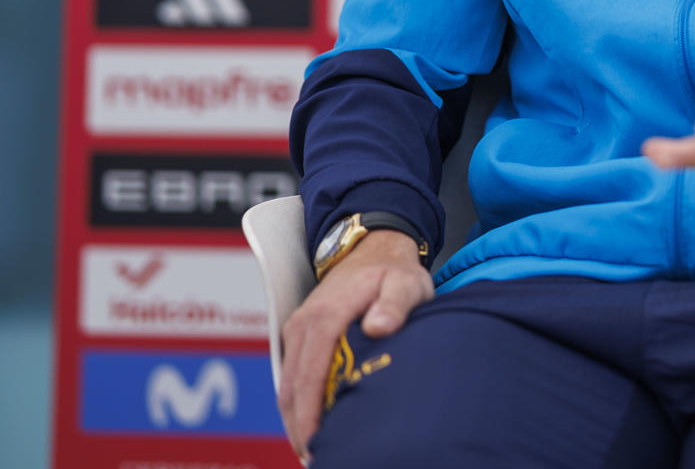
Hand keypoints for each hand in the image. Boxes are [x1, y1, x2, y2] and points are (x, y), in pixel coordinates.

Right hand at [278, 230, 430, 461]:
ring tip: (313, 450)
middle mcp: (305, 322)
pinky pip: (292, 373)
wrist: (373, 247)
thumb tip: (379, 327)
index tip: (316, 444)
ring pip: (288, 383)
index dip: (310, 413)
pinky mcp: (300, 332)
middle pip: (293, 386)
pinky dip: (296, 401)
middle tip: (317, 458)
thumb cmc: (394, 271)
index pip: (310, 373)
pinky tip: (311, 424)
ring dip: (295, 418)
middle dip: (300, 427)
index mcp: (326, 315)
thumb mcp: (406, 284)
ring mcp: (299, 327)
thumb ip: (395, 305)